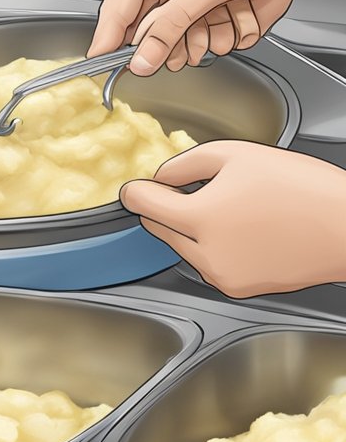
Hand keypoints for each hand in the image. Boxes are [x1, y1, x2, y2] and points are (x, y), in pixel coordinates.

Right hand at [89, 0, 345, 75]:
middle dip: (171, 44)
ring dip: (201, 40)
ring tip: (222, 23)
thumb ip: (172, 26)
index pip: (114, 14)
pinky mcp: (203, 4)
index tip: (111, 74)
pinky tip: (236, 16)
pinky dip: (220, 34)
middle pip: (144, 33)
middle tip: (187, 49)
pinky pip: (199, 36)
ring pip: (174, 39)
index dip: (110, 47)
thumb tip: (141, 59)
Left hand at [120, 141, 345, 297]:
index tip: (138, 188)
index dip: (137, 191)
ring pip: (183, 247)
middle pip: (159, 228)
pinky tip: (244, 230)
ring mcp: (220, 274)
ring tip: (232, 208)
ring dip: (191, 229)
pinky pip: (209, 264)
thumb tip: (161, 177)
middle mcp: (204, 252)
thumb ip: (187, 164)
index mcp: (199, 217)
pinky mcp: (236, 287)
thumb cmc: (304, 189)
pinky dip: (214, 247)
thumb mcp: (238, 154)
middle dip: (166, 209)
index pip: (142, 205)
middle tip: (193, 191)